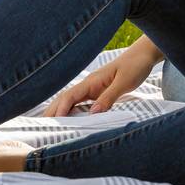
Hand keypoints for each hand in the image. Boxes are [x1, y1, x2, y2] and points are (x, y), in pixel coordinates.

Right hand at [43, 40, 159, 115]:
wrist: (144, 55)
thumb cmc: (135, 66)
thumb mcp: (124, 82)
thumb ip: (109, 97)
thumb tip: (93, 113)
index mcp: (92, 81)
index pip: (70, 96)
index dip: (59, 109)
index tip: (52, 123)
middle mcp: (89, 85)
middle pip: (65, 99)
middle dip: (52, 111)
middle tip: (40, 128)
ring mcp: (92, 88)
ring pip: (71, 101)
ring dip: (60, 111)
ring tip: (49, 126)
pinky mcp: (98, 91)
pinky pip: (81, 103)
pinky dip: (72, 111)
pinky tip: (69, 120)